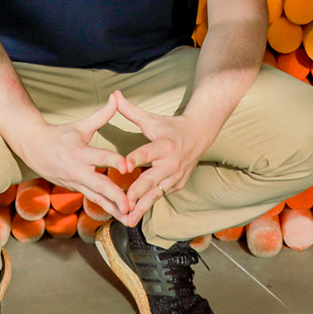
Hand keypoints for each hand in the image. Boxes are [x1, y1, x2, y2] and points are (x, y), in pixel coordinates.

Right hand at [10, 93, 134, 221]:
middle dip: (115, 196)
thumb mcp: (80, 125)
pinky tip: (120, 216)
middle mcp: (77, 170)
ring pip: (97, 199)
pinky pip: (93, 201)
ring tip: (130, 218)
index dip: (113, 161)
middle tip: (130, 205)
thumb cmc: (59, 135)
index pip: (100, 157)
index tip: (127, 166)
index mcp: (80, 152)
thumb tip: (116, 97)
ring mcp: (76, 182)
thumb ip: (101, 115)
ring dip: (113, 209)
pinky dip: (107, 208)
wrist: (33, 149)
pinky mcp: (76, 189)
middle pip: (98, 185)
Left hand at [109, 91, 211, 226]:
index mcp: (164, 145)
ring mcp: (175, 176)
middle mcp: (171, 163)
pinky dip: (149, 205)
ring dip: (143, 207)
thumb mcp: (151, 119)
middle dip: (137, 193)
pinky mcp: (177, 185)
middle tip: (124, 204)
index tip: (123, 167)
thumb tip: (114, 94)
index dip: (135, 159)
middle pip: (151, 180)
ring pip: (156, 194)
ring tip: (129, 219)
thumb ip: (130, 110)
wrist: (199, 135)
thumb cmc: (170, 127)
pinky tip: (136, 215)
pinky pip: (161, 196)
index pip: (147, 152)